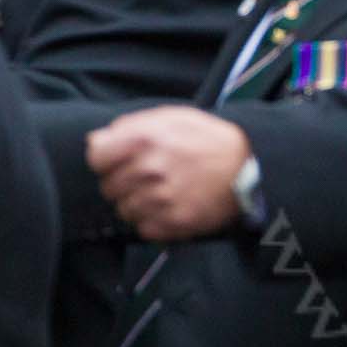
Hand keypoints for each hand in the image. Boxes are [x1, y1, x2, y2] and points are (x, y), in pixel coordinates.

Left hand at [88, 106, 249, 241]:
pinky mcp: (175, 222)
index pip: (96, 158)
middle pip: (109, 187)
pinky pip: (143, 229)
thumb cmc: (210, 139)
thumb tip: (95, 141)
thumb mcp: (174, 117)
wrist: (251, 167)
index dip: (106, 160)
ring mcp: (162, 198)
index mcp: (146, 138)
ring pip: (124, 210)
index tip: (119, 161)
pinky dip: (153, 221)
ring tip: (161, 193)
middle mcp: (150, 169)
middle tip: (148, 177)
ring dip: (138, 204)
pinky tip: (169, 208)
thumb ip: (131, 125)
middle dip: (124, 183)